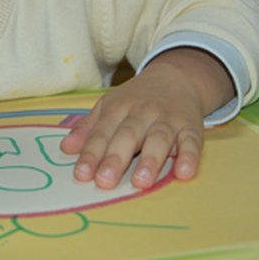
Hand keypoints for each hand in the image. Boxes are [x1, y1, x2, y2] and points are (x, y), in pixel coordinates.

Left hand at [59, 47, 233, 189]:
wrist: (176, 76)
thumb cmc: (137, 99)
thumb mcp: (109, 106)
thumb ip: (89, 128)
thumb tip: (66, 148)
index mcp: (118, 108)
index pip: (102, 132)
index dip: (91, 153)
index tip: (82, 174)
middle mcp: (142, 112)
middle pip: (128, 135)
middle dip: (116, 159)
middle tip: (105, 181)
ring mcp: (168, 119)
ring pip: (159, 139)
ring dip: (150, 160)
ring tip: (140, 182)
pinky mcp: (191, 126)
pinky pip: (192, 141)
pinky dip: (189, 157)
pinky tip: (184, 173)